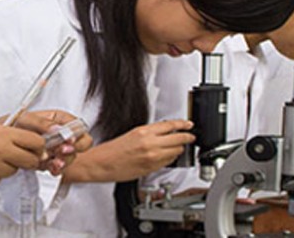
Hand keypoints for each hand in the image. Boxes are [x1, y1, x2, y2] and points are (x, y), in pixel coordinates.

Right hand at [0, 122, 45, 188]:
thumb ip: (6, 133)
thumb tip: (23, 140)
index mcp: (0, 134)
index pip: (35, 141)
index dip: (38, 145)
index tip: (36, 146)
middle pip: (31, 160)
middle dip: (30, 159)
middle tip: (23, 156)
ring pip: (14, 171)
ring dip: (9, 166)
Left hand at [13, 110, 92, 174]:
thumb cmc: (10, 126)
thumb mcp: (24, 120)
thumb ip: (42, 123)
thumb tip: (57, 129)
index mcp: (57, 119)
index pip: (77, 124)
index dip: (76, 132)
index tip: (69, 139)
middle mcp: (59, 133)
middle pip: (80, 141)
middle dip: (74, 148)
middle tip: (62, 151)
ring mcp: (56, 148)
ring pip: (72, 156)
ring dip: (65, 160)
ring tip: (54, 162)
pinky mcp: (50, 161)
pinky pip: (61, 167)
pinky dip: (57, 169)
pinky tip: (51, 168)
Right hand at [63, 119, 194, 182]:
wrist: (103, 163)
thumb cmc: (113, 150)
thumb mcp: (132, 134)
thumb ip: (149, 134)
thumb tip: (163, 134)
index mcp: (144, 131)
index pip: (170, 125)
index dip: (182, 124)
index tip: (189, 124)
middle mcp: (150, 143)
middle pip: (178, 139)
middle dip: (187, 138)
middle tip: (191, 137)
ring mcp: (153, 157)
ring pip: (176, 151)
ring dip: (179, 149)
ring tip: (178, 148)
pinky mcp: (152, 168)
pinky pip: (168, 162)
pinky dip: (171, 158)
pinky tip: (168, 157)